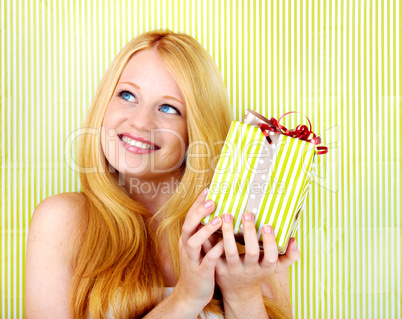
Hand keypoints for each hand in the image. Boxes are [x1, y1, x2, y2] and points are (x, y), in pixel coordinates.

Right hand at [172, 189, 223, 311]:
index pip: (190, 217)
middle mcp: (187, 247)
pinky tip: (224, 244)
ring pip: (194, 242)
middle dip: (199, 212)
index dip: (197, 203)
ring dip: (206, 230)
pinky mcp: (200, 273)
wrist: (190, 295)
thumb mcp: (199, 248)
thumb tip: (220, 214)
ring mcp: (192, 260)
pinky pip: (207, 261)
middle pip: (188, 226)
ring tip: (219, 219)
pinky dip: (215, 251)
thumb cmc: (199, 267)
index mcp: (186, 239)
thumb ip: (205, 233)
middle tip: (212, 201)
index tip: (208, 189)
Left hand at [208, 211, 300, 302]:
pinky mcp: (218, 267)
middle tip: (247, 213)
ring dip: (228, 233)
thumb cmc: (258, 271)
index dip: (270, 243)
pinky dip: (210, 240)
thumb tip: (293, 240)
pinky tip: (209, 224)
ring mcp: (232, 269)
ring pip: (230, 251)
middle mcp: (249, 269)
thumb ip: (289, 256)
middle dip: (249, 233)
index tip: (267, 225)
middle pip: (251, 252)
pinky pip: (213, 253)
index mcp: (264, 268)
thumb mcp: (276, 267)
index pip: (271, 257)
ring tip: (227, 215)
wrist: (238, 290)